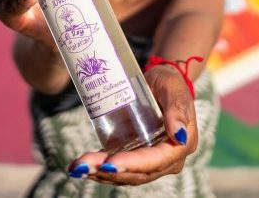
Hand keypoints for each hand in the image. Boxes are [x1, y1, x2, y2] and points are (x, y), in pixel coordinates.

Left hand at [67, 65, 197, 185]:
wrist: (157, 83)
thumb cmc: (168, 83)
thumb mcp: (173, 87)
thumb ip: (177, 108)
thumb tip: (179, 135)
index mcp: (181, 145)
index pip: (156, 160)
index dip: (133, 164)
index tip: (110, 163)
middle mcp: (167, 159)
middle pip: (138, 173)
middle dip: (110, 171)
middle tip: (84, 166)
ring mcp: (149, 161)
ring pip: (125, 174)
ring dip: (100, 173)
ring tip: (77, 167)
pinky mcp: (134, 156)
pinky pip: (118, 168)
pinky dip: (99, 169)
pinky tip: (80, 166)